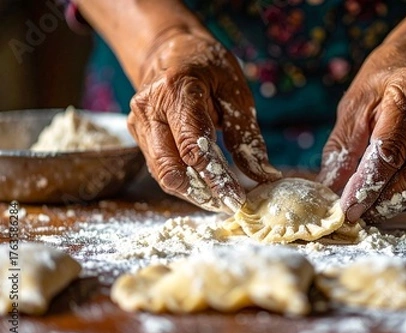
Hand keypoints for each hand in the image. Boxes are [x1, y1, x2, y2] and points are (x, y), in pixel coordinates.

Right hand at [127, 28, 280, 213]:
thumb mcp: (236, 94)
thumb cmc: (210, 69)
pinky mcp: (137, 134)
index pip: (193, 146)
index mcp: (178, 90)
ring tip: (221, 199)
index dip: (215, 178)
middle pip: (171, 167)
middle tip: (230, 205)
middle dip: (202, 193)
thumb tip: (264, 176)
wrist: (172, 50)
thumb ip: (247, 138)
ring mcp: (138, 122)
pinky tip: (205, 186)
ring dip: (192, 191)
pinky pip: (159, 167)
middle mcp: (150, 107)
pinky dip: (183, 181)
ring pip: (162, 173)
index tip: (237, 199)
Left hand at [317, 43, 405, 222]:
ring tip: (371, 209)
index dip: (367, 184)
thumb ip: (342, 148)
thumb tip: (330, 190)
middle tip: (357, 214)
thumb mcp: (354, 106)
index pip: (390, 150)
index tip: (347, 207)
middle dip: (382, 202)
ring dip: (396, 204)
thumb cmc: (382, 85)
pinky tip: (391, 196)